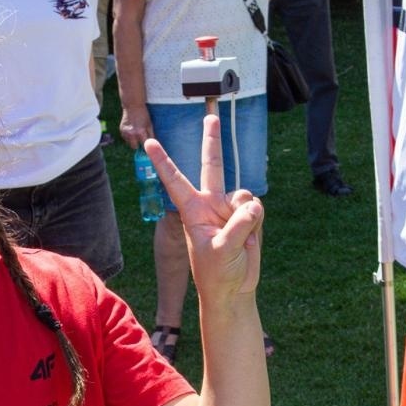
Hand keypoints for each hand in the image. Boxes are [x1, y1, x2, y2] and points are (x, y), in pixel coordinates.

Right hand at [119, 105, 154, 149]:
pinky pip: (125, 138)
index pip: (144, 146)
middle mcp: (132, 134)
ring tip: (135, 132)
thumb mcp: (149, 125)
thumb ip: (151, 136)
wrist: (133, 105)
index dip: (146, 146)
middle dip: (138, 144)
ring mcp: (125, 132)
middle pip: (134, 147)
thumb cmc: (143, 115)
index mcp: (140, 132)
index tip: (147, 147)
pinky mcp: (121, 130)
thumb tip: (153, 145)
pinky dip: (128, 136)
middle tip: (140, 139)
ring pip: (129, 143)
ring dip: (132, 140)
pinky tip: (131, 129)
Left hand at [144, 113, 263, 302]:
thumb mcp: (220, 249)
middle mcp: (210, 203)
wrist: (233, 288)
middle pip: (212, 165)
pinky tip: (250, 239)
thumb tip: (254, 204)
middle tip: (210, 116)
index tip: (148, 142)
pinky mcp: (248, 215)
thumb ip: (238, 223)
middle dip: (212, 140)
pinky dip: (257, 223)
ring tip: (240, 240)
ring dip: (246, 217)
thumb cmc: (216, 272)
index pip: (174, 181)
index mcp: (192, 210)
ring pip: (244, 195)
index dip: (163, 161)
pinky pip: (257, 208)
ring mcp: (229, 208)